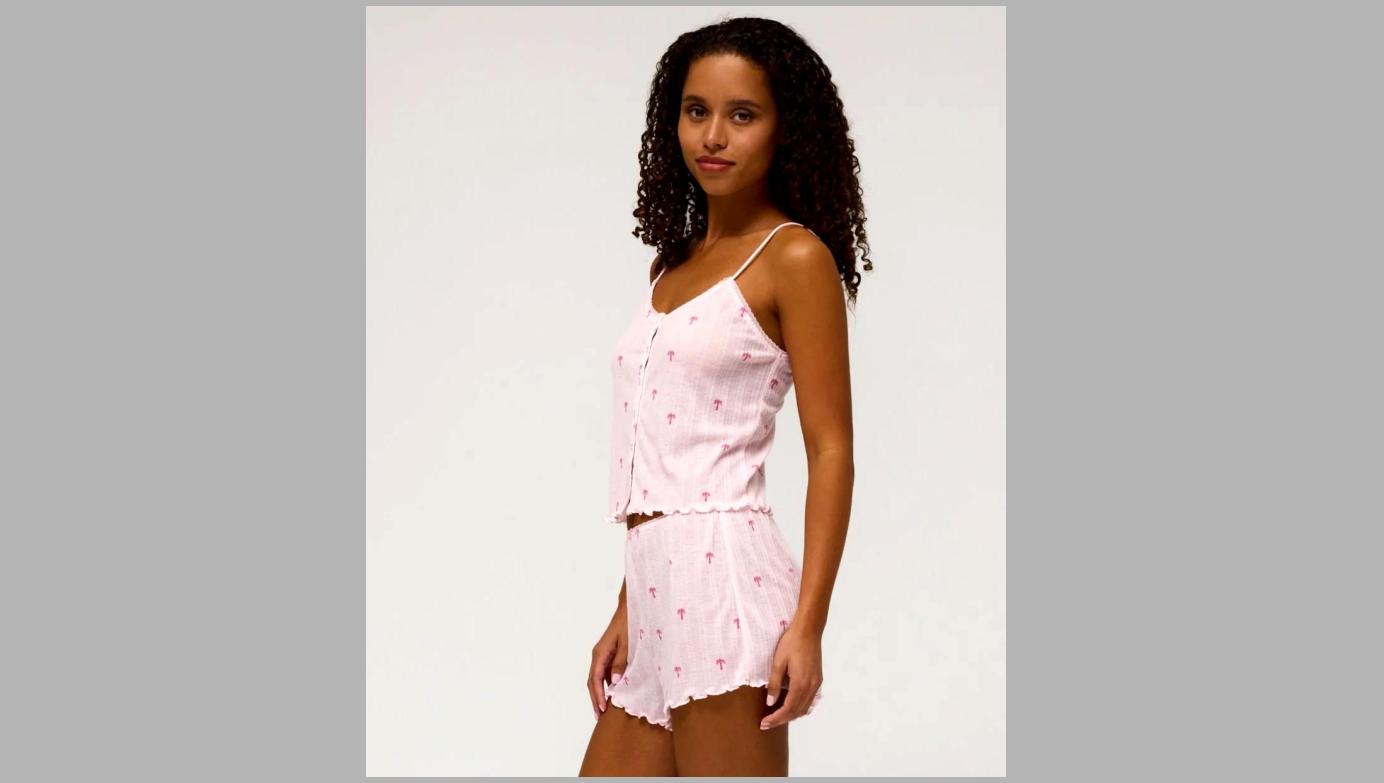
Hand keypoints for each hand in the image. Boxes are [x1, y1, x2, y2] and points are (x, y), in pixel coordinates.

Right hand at [587, 601, 628, 720]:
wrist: (631, 607)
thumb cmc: (630, 623)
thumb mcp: (628, 644)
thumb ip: (621, 663)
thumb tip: (614, 683)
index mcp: (600, 653)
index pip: (595, 679)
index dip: (598, 696)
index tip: (602, 710)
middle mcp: (599, 654)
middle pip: (593, 681)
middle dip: (596, 699)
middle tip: (600, 717)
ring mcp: (604, 654)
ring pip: (599, 678)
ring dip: (601, 693)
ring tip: (605, 709)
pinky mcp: (610, 653)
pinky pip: (605, 672)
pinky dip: (608, 684)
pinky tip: (615, 692)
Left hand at [760, 623, 823, 730]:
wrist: (809, 630)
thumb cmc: (791, 643)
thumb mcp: (778, 662)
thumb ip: (774, 684)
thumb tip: (770, 702)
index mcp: (800, 683)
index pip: (787, 709)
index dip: (775, 719)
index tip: (764, 723)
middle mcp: (811, 687)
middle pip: (797, 712)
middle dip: (781, 720)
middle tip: (766, 724)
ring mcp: (816, 684)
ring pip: (805, 708)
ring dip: (791, 715)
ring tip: (776, 718)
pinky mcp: (818, 680)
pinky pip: (810, 700)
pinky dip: (800, 708)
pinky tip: (791, 707)